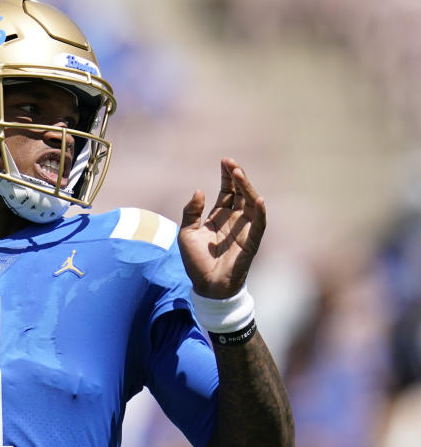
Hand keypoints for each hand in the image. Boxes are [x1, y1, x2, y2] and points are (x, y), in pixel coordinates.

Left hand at [178, 158, 265, 298]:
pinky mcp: (250, 242)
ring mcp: (244, 230)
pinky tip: (258, 199)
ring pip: (250, 204)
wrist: (206, 286)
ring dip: (247, 188)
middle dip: (237, 177)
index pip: (227, 191)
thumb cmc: (196, 262)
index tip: (224, 161)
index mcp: (219, 216)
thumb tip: (200, 191)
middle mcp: (234, 220)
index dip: (226, 177)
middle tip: (231, 163)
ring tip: (239, 174)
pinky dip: (260, 212)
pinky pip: (259, 225)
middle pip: (240, 193)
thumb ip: (191, 212)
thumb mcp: (186, 233)